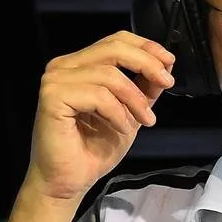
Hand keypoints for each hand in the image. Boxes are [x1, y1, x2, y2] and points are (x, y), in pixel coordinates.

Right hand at [26, 31, 175, 203]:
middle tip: (166, 83)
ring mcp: (55, 80)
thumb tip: (165, 65)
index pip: (115, 40)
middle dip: (147, 64)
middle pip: (113, 48)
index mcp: (79, 66)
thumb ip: (144, 88)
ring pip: (109, 74)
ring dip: (135, 99)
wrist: (69, 180)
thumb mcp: (130, 112)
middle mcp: (63, 67)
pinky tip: (122, 128)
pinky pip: (99, 95)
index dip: (145, 46)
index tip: (169, 63)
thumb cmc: (93, 149)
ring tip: (144, 121)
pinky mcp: (52, 97)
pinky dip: (118, 113)